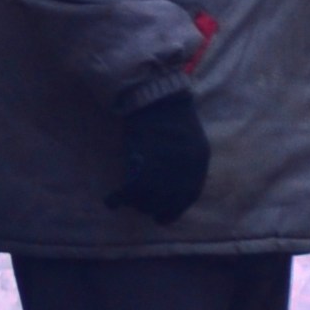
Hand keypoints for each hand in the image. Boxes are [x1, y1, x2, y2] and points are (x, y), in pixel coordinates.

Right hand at [111, 90, 210, 223]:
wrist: (155, 96)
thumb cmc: (171, 113)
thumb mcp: (190, 138)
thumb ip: (186, 161)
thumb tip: (174, 184)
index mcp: (198, 160)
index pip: (190, 194)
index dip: (177, 207)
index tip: (166, 213)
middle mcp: (186, 168)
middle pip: (171, 200)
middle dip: (158, 210)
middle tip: (148, 212)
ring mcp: (165, 166)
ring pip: (151, 198)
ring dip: (138, 204)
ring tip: (130, 201)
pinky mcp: (144, 163)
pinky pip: (132, 189)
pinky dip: (120, 198)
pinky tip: (111, 201)